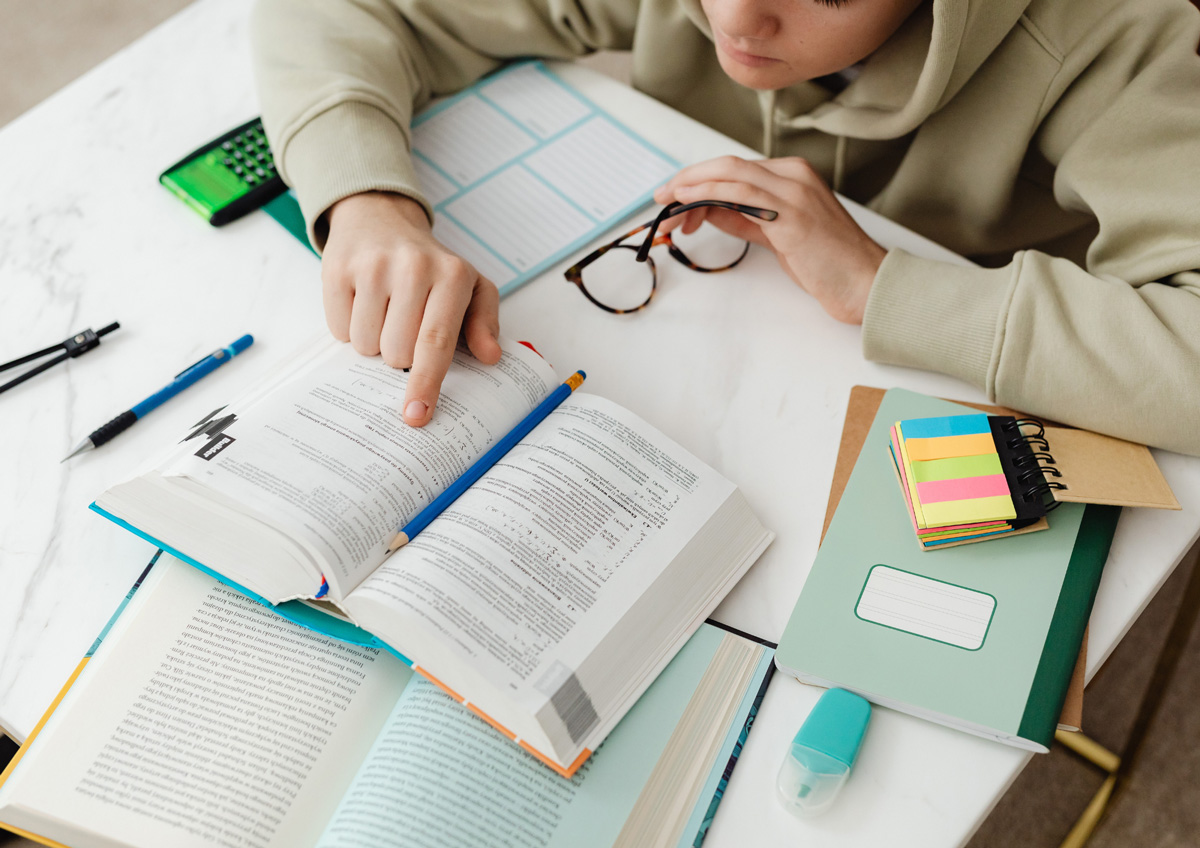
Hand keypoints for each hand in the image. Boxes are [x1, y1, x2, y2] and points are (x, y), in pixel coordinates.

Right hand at [322, 192, 500, 425]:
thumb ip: (484, 323)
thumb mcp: (470, 286)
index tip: (417, 414)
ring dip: (374, 342)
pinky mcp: (338, 269)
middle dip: (400, 355)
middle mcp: (413, 267)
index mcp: (452, 275)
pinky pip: (339, 330)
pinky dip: (349, 326)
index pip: (436, 342)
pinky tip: (362, 302)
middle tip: (405, 326)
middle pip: (397, 353)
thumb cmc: (431, 265)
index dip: (426, 383)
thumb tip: (490, 356)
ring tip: (385, 311)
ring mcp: (372, 266)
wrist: (381, 218)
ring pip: (366, 345)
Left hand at [653, 157, 885, 323]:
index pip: (735, 169)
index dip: (699, 180)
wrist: (865, 283)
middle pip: (727, 165)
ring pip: (730, 173)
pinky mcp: (791, 214)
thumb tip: (709, 210)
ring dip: (691, 187)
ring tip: (667, 205)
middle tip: (660, 198)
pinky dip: (708, 193)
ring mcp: (794, 191)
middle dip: (687, 179)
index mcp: (794, 175)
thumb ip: (746, 218)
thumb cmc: (827, 263)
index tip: (675, 197)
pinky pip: (741, 194)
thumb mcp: (778, 235)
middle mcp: (794, 175)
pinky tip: (688, 202)